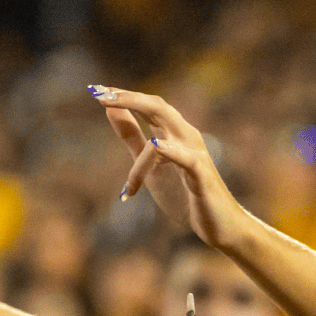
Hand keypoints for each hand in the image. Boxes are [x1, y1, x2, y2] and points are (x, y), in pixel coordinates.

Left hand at [94, 87, 253, 249]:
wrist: (220, 225)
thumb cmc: (186, 196)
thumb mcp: (150, 165)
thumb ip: (132, 137)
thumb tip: (111, 110)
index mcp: (176, 134)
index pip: (150, 106)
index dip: (124, 96)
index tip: (95, 90)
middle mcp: (187, 137)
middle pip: (158, 107)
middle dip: (129, 97)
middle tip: (99, 94)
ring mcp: (196, 155)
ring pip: (168, 124)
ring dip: (139, 112)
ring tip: (112, 106)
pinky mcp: (202, 176)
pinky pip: (187, 159)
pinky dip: (171, 150)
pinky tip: (156, 143)